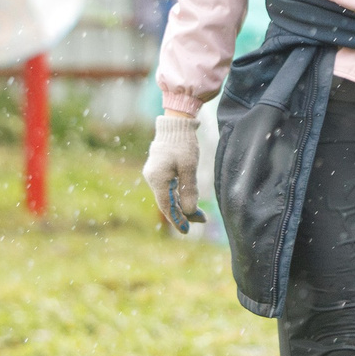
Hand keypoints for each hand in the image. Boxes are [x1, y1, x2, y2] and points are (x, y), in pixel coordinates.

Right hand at [142, 112, 199, 229]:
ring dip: (182, 206)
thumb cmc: (183, 144)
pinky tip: (190, 201)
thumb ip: (189, 190)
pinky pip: (168, 189)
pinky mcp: (159, 171)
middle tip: (201, 220)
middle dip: (183, 214)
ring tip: (200, 214)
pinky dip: (179, 196)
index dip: (177, 220)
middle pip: (167, 203)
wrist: (175, 124)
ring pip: (168, 197)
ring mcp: (154, 175)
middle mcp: (152, 179)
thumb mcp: (189, 167)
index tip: (187, 231)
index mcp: (157, 179)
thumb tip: (189, 211)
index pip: (166, 206)